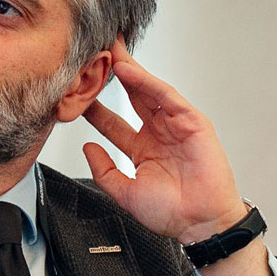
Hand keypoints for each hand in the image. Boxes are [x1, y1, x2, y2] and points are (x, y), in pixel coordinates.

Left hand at [80, 50, 255, 247]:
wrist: (200, 224)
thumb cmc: (172, 212)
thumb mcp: (125, 192)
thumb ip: (104, 171)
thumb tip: (87, 148)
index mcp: (143, 149)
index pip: (113, 122)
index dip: (95, 107)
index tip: (76, 92)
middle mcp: (158, 133)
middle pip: (132, 97)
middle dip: (114, 74)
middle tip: (95, 53)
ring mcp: (175, 125)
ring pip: (148, 91)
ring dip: (129, 70)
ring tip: (109, 51)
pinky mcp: (192, 122)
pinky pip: (166, 97)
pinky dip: (148, 83)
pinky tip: (129, 71)